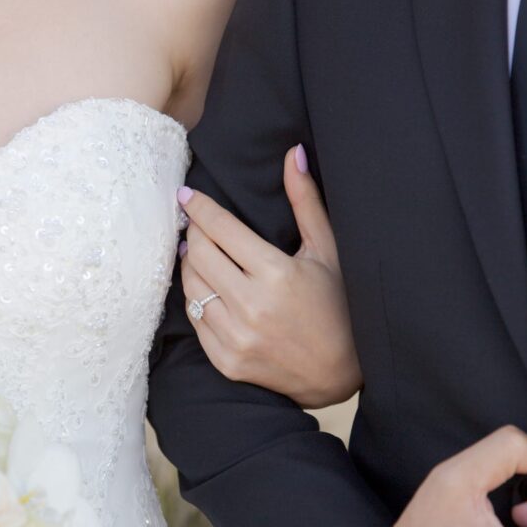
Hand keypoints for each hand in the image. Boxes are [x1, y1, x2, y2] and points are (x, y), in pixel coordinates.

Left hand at [178, 146, 361, 408]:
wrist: (339, 373)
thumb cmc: (339, 306)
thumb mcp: (328, 251)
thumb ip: (306, 202)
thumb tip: (292, 154)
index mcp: (276, 273)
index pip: (221, 229)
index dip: (200, 208)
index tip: (187, 196)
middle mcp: (251, 306)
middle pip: (198, 255)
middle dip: (193, 233)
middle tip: (196, 225)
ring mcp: (236, 337)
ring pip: (191, 287)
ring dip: (190, 265)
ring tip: (198, 253)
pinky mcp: (226, 361)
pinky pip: (195, 321)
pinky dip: (196, 299)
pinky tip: (206, 288)